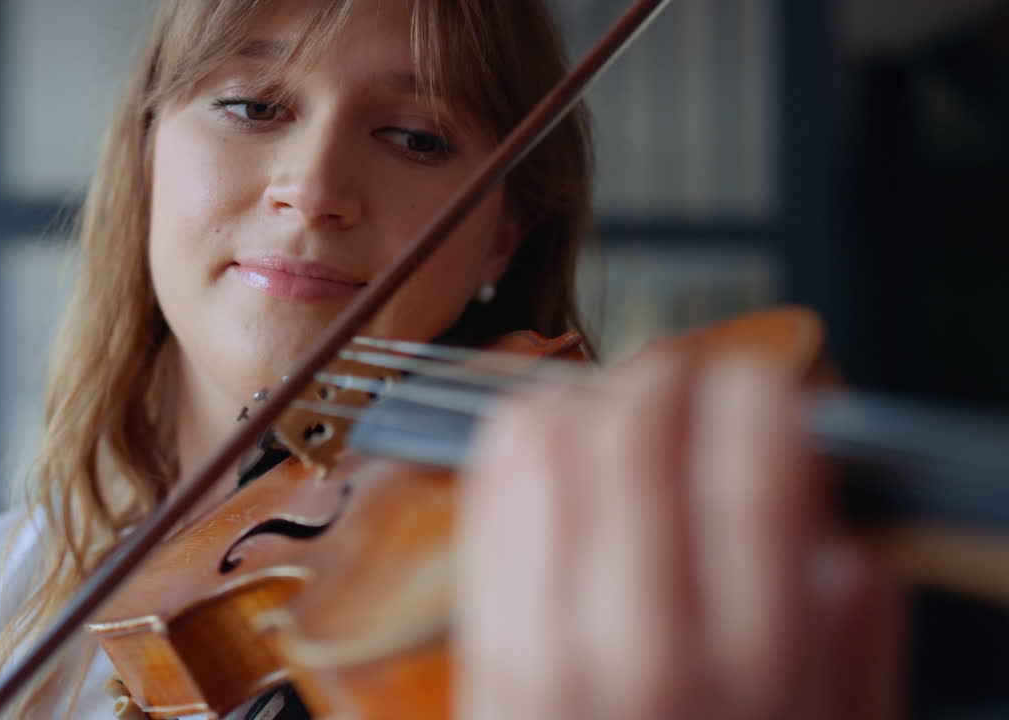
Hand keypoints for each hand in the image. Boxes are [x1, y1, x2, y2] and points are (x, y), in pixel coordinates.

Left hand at [456, 347, 901, 718]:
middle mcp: (638, 645)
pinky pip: (485, 500)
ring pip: (544, 448)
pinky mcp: (481, 648)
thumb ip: (857, 652)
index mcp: (753, 670)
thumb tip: (846, 546)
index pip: (754, 467)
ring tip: (619, 404)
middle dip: (664, 374)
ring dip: (585, 397)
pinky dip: (519, 445)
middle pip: (635, 435)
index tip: (761, 384)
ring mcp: (542, 643)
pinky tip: (550, 444)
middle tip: (685, 375)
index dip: (756, 392)